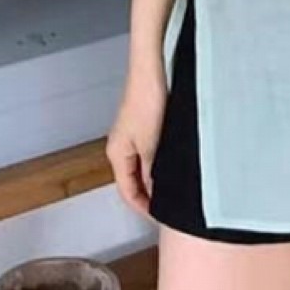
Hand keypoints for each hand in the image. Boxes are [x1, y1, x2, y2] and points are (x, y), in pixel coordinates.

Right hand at [106, 62, 168, 218]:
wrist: (151, 71)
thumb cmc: (147, 100)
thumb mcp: (151, 144)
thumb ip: (152, 171)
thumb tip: (156, 191)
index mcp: (117, 153)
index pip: (127, 191)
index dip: (142, 207)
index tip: (158, 218)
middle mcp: (120, 147)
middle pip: (132, 181)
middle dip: (148, 196)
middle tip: (168, 209)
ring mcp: (131, 136)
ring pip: (141, 168)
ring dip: (154, 180)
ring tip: (172, 191)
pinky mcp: (142, 126)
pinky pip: (147, 154)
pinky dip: (157, 165)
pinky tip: (171, 166)